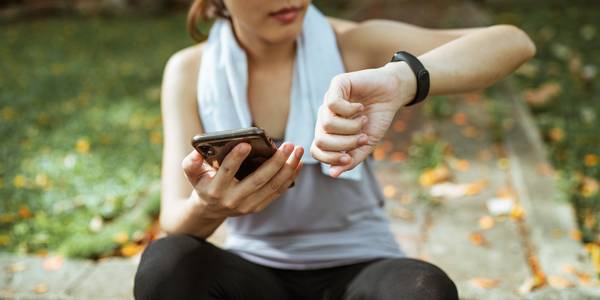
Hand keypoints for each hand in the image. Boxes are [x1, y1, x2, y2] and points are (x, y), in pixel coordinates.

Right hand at [181, 142, 302, 217]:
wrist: (210, 209)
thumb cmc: (203, 182)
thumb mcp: (192, 173)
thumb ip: (190, 163)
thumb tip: (197, 152)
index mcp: (215, 190)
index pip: (226, 173)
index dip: (235, 159)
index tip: (246, 144)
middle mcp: (232, 200)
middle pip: (257, 180)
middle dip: (275, 162)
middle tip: (288, 145)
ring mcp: (247, 206)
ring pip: (272, 187)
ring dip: (287, 168)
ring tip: (297, 151)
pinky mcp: (258, 207)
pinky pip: (277, 192)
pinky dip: (289, 177)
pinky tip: (297, 163)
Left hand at [311, 63, 415, 176]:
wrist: (393, 95)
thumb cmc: (377, 119)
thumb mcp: (366, 145)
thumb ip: (351, 160)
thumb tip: (333, 174)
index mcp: (329, 132)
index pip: (316, 150)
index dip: (331, 158)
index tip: (349, 157)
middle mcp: (325, 116)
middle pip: (321, 139)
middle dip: (344, 144)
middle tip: (362, 137)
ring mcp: (328, 100)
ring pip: (327, 124)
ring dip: (350, 127)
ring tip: (363, 121)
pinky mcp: (337, 84)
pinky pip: (332, 104)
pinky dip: (350, 111)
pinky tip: (360, 107)